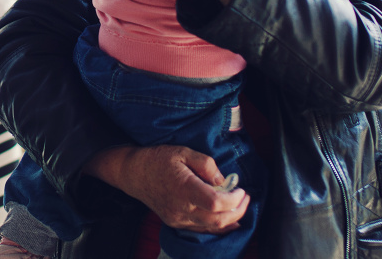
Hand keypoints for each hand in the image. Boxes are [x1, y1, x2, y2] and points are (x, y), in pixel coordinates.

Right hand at [85, 145, 248, 232]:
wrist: (135, 173)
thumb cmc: (158, 159)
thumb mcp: (184, 152)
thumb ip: (207, 165)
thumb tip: (224, 181)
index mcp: (184, 188)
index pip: (216, 203)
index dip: (234, 199)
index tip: (242, 190)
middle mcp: (181, 208)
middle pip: (218, 220)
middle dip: (238, 211)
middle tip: (246, 198)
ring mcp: (178, 219)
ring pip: (212, 229)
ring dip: (231, 220)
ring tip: (240, 207)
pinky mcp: (176, 223)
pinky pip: (202, 231)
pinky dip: (218, 227)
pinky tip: (228, 220)